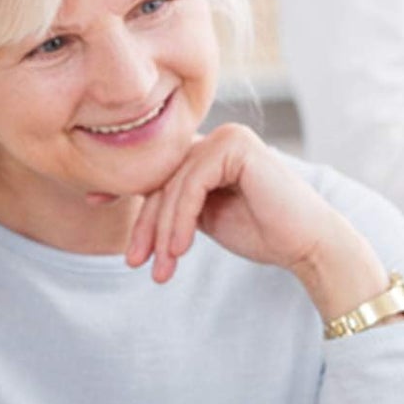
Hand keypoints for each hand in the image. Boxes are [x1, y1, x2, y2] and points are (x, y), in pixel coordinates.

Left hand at [124, 124, 387, 320]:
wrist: (308, 243)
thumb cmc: (265, 232)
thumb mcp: (207, 215)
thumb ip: (178, 200)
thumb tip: (131, 195)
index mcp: (215, 149)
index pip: (162, 168)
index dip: (126, 187)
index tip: (95, 204)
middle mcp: (221, 136)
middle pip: (164, 179)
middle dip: (147, 225)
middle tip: (137, 262)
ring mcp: (230, 137)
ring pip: (173, 185)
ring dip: (162, 231)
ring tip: (162, 267)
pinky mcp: (237, 147)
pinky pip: (191, 185)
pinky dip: (180, 220)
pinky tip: (180, 249)